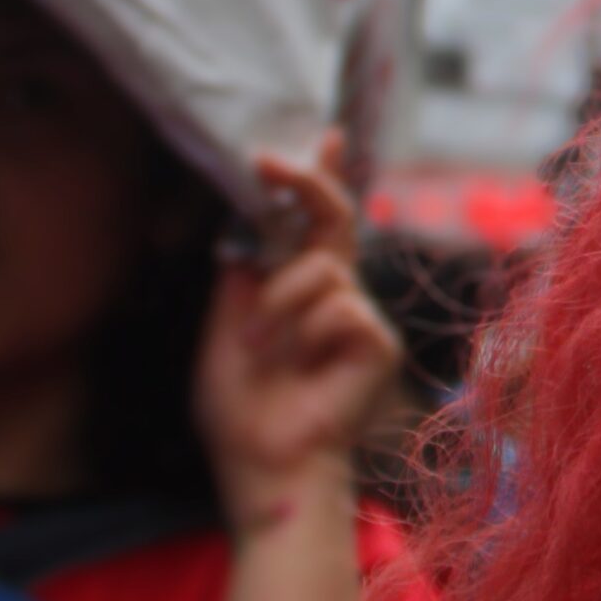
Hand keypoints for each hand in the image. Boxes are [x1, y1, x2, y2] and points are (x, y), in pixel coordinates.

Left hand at [193, 129, 401, 530]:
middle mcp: (336, 297)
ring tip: (258, 348)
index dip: (320, 181)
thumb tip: (250, 230)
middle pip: (335, 222)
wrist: (264, 462)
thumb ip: (242, 280)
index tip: (324, 137)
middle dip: (309, 183)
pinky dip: (304, 333)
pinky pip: (340, 307)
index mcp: (298, 293)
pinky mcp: (376, 342)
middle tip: (272, 159)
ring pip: (321, 270)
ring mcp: (360, 319)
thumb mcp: (224, 330)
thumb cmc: (241, 411)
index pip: (314, 226)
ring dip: (276, 305)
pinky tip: (299, 367)